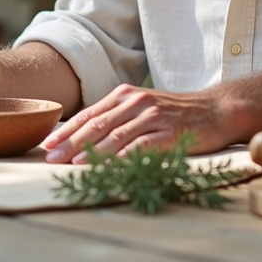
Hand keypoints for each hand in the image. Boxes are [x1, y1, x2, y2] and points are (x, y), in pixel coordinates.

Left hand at [40, 84, 231, 163]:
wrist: (215, 110)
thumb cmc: (174, 113)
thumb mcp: (141, 107)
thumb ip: (116, 117)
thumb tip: (81, 136)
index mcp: (125, 96)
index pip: (89, 114)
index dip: (66, 130)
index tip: (46, 144)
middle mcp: (136, 103)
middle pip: (97, 124)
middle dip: (70, 142)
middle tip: (50, 157)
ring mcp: (153, 117)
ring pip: (116, 135)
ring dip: (92, 150)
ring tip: (72, 163)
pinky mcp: (169, 132)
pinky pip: (142, 145)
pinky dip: (123, 156)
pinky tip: (109, 166)